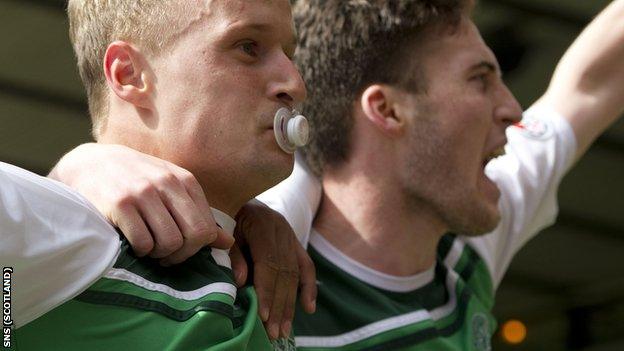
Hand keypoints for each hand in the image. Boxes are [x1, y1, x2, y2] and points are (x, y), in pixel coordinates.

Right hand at [49, 143, 233, 263]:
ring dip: (158, 254)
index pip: (207, 228)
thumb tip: (228, 243)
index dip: (196, 248)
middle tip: (166, 256)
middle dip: (181, 255)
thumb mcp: (172, 191)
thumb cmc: (137, 181)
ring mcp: (143, 193)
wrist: (90, 163)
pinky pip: (142, 243)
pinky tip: (132, 242)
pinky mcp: (119, 204)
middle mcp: (167, 184)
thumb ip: (200, 216)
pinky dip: (139, 251)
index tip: (181, 249)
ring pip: (168, 243)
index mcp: (185, 181)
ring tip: (148, 247)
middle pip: (193, 237)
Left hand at [231, 199, 316, 339]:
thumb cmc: (226, 215)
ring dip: (290, 304)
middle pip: (284, 273)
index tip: (263, 315)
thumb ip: (233, 255)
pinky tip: (308, 308)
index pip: (268, 264)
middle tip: (274, 332)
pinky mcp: (295, 241)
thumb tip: (240, 282)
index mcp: (262, 226)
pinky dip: (308, 288)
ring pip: (295, 274)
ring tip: (284, 330)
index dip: (266, 291)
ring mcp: (290, 236)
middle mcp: (281, 231)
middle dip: (279, 305)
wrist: (238, 193)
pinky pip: (306, 266)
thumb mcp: (224, 230)